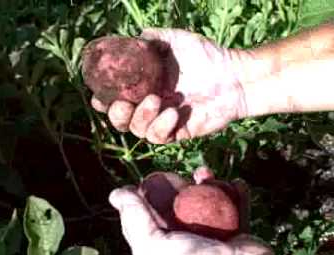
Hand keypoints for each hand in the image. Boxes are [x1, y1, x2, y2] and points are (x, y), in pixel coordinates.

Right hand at [92, 29, 248, 143]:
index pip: (115, 99)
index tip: (99, 97)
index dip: (103, 101)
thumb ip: (153, 39)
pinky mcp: (177, 133)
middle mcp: (149, 106)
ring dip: (141, 117)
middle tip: (122, 104)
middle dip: (116, 114)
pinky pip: (159, 137)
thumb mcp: (175, 41)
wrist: (234, 75)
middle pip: (120, 120)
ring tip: (156, 100)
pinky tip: (174, 112)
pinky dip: (161, 126)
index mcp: (143, 87)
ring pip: (137, 130)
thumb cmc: (206, 56)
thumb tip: (135, 37)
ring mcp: (162, 121)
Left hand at [109, 168, 273, 254]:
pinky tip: (235, 184)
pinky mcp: (235, 234)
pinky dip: (235, 194)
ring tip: (207, 174)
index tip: (151, 178)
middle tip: (184, 176)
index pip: (145, 216)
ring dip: (208, 184)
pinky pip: (234, 207)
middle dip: (179, 185)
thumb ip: (133, 217)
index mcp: (158, 248)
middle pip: (176, 205)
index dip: (145, 195)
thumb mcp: (151, 244)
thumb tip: (114, 193)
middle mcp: (182, 242)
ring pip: (205, 202)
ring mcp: (209, 238)